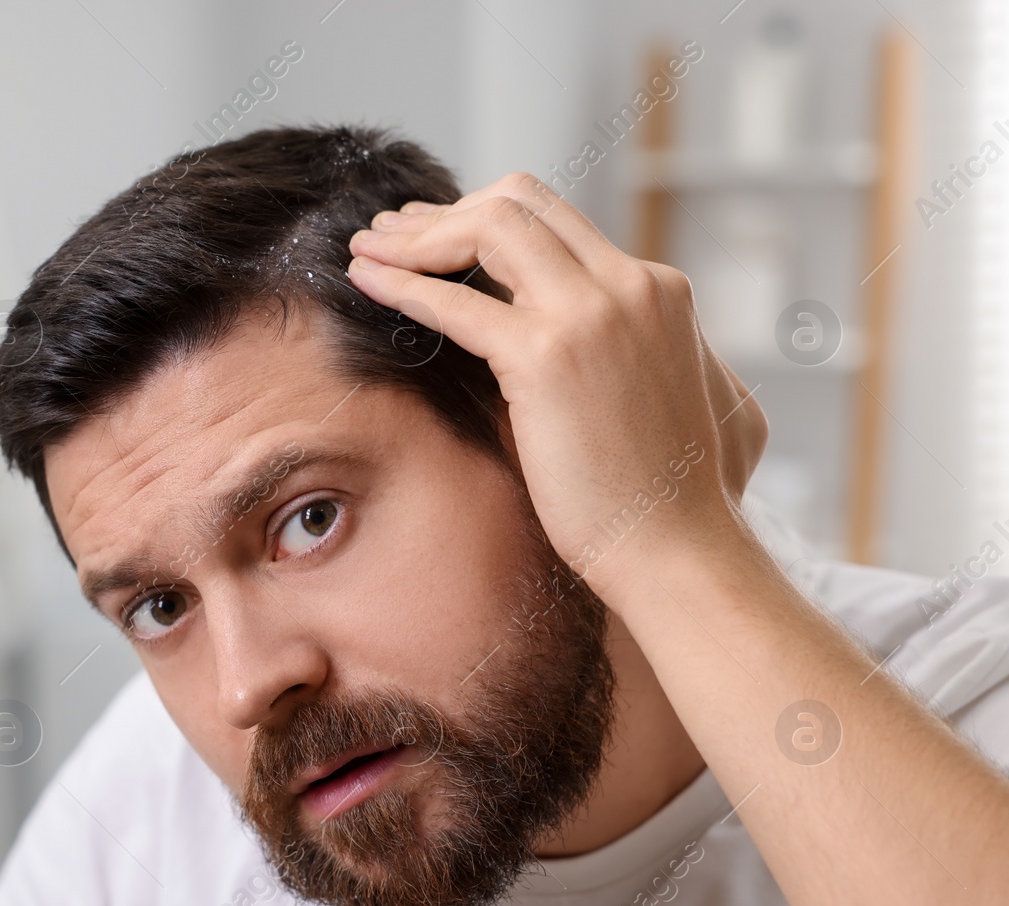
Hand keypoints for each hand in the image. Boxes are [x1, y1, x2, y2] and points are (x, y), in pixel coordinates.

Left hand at [347, 172, 767, 602]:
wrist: (681, 551)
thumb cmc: (679, 499)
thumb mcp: (692, 399)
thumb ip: (660, 354)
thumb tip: (641, 352)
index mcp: (658, 290)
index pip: (558, 222)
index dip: (486, 219)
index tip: (438, 238)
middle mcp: (631, 284)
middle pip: (520, 202)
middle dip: (446, 211)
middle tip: (391, 231)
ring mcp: (593, 313)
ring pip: (488, 225)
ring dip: (416, 234)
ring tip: (366, 247)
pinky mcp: (547, 356)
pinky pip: (456, 301)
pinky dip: (402, 282)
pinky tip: (364, 280)